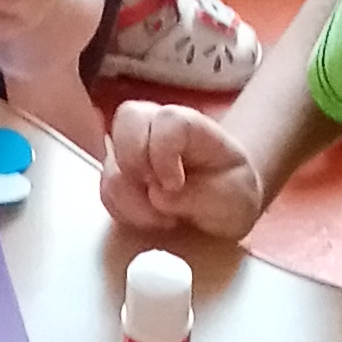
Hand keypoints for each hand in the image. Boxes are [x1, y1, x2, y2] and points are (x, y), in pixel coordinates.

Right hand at [99, 102, 262, 241]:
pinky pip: (107, 193)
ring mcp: (132, 151)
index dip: (163, 153)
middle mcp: (155, 128)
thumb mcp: (234, 199)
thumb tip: (158, 198)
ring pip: (111, 164)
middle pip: (127, 122)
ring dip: (132, 201)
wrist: (220, 204)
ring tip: (164, 218)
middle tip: (159, 198)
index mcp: (190, 125)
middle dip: (137, 167)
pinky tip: (151, 220)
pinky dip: (125, 213)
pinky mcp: (119, 178)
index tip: (175, 184)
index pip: (167, 121)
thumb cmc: (229, 192)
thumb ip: (201, 196)